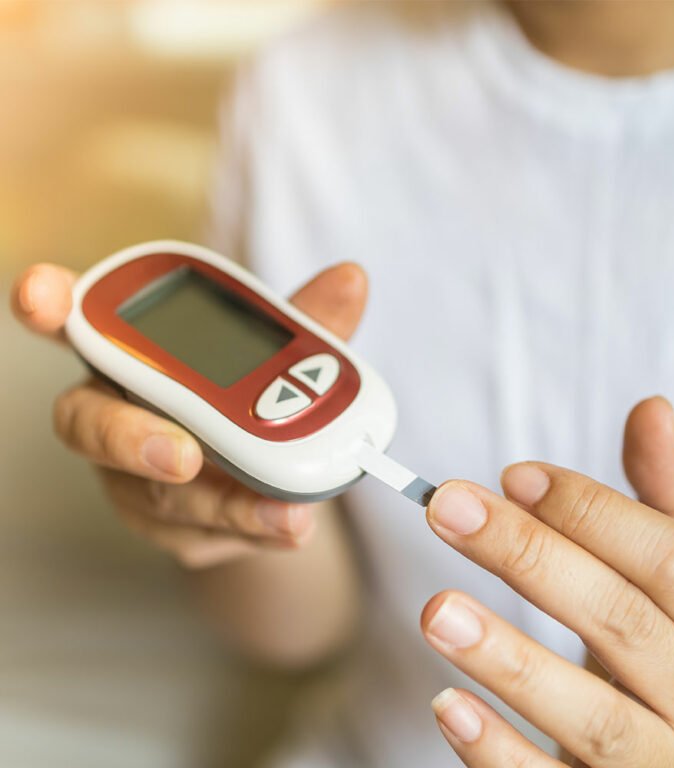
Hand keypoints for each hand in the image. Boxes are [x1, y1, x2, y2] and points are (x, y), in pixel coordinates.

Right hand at [11, 261, 366, 567]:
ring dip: (224, 504)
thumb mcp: (278, 358)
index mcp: (133, 355)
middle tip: (183, 456)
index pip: (76, 324)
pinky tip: (291, 527)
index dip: (49, 305)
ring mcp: (134, 478)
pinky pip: (203, 533)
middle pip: (90, 425)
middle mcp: (117, 414)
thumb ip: (305, 324)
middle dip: (133, 439)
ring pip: (159, 494)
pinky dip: (252, 529)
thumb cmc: (246, 397)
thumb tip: (352, 278)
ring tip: (285, 515)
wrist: (258, 475)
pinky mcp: (169, 525)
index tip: (40, 292)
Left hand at [421, 397, 673, 766]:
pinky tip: (447, 705)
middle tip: (448, 509)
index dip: (592, 512)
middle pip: (623, 621)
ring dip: (509, 659)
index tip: (512, 475)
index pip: (673, 561)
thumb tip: (651, 408)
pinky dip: (499, 753)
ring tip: (437, 610)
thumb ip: (669, 499)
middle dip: (530, 557)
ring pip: (593, 718)